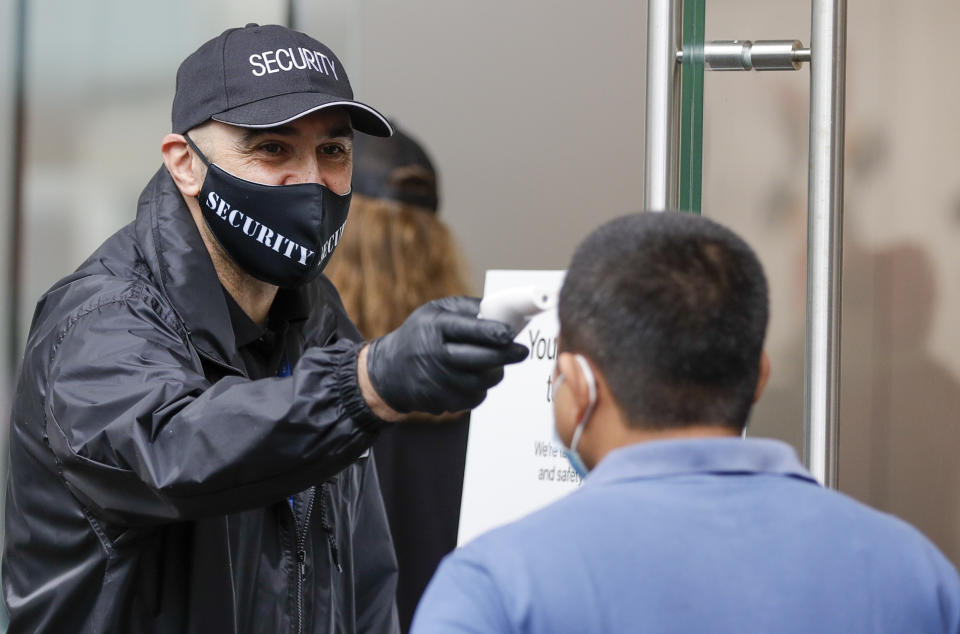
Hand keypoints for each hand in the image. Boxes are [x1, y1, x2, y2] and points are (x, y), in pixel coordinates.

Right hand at [365, 296, 528, 414]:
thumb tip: (505, 313)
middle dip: (505, 355)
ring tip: (495, 363)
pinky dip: (480, 389)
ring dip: (494, 373)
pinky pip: (473, 398)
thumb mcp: (436, 311)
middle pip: (478, 359)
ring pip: (480, 382)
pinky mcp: (439, 402)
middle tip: (522, 351)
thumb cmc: (420, 335)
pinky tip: (474, 378)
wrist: (388, 372)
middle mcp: (432, 355)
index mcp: (433, 327)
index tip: (511, 333)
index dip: (491, 332)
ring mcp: (435, 382)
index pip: (466, 329)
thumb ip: (469, 309)